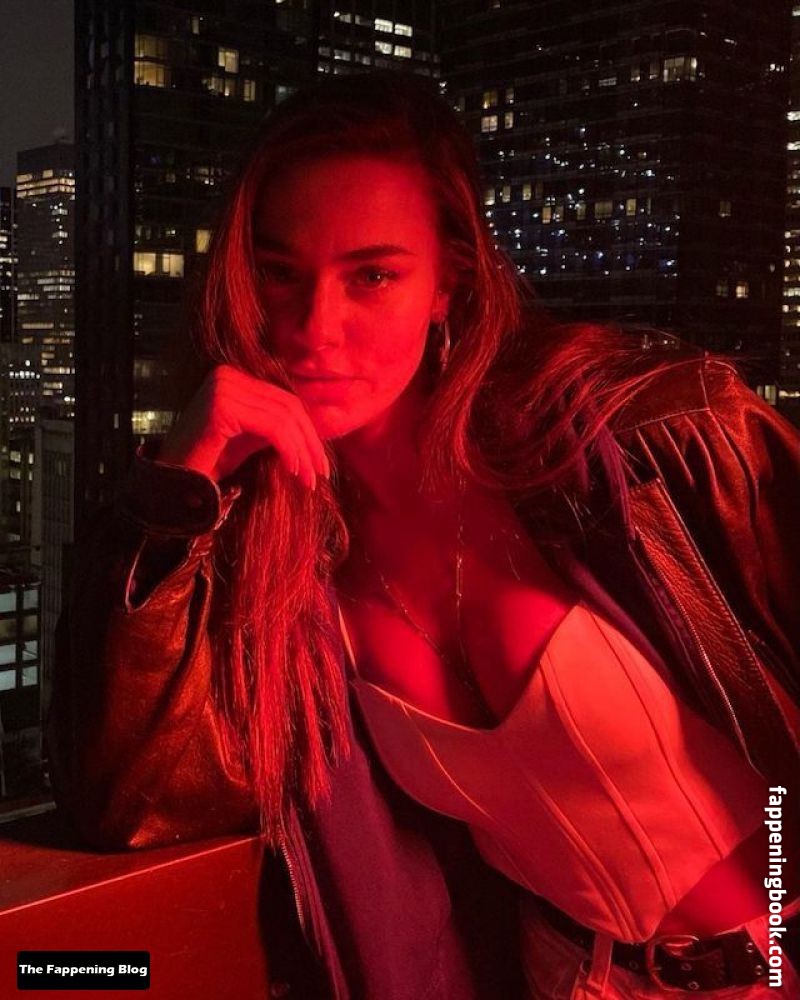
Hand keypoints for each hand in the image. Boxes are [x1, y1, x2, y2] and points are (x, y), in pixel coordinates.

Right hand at [157, 364, 329, 487]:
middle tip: (320, 475)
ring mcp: (222, 387)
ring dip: (302, 452)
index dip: (308, 432)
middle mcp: (227, 374)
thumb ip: (276, 426)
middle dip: (309, 443)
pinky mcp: (222, 407)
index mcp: (233, 376)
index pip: (284, 399)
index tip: (319, 464)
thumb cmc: (207, 463)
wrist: (172, 483)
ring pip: (284, 419)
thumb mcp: (249, 439)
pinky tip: (293, 472)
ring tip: (309, 480)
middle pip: (288, 406)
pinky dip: (289, 451)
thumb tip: (314, 430)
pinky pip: (272, 428)